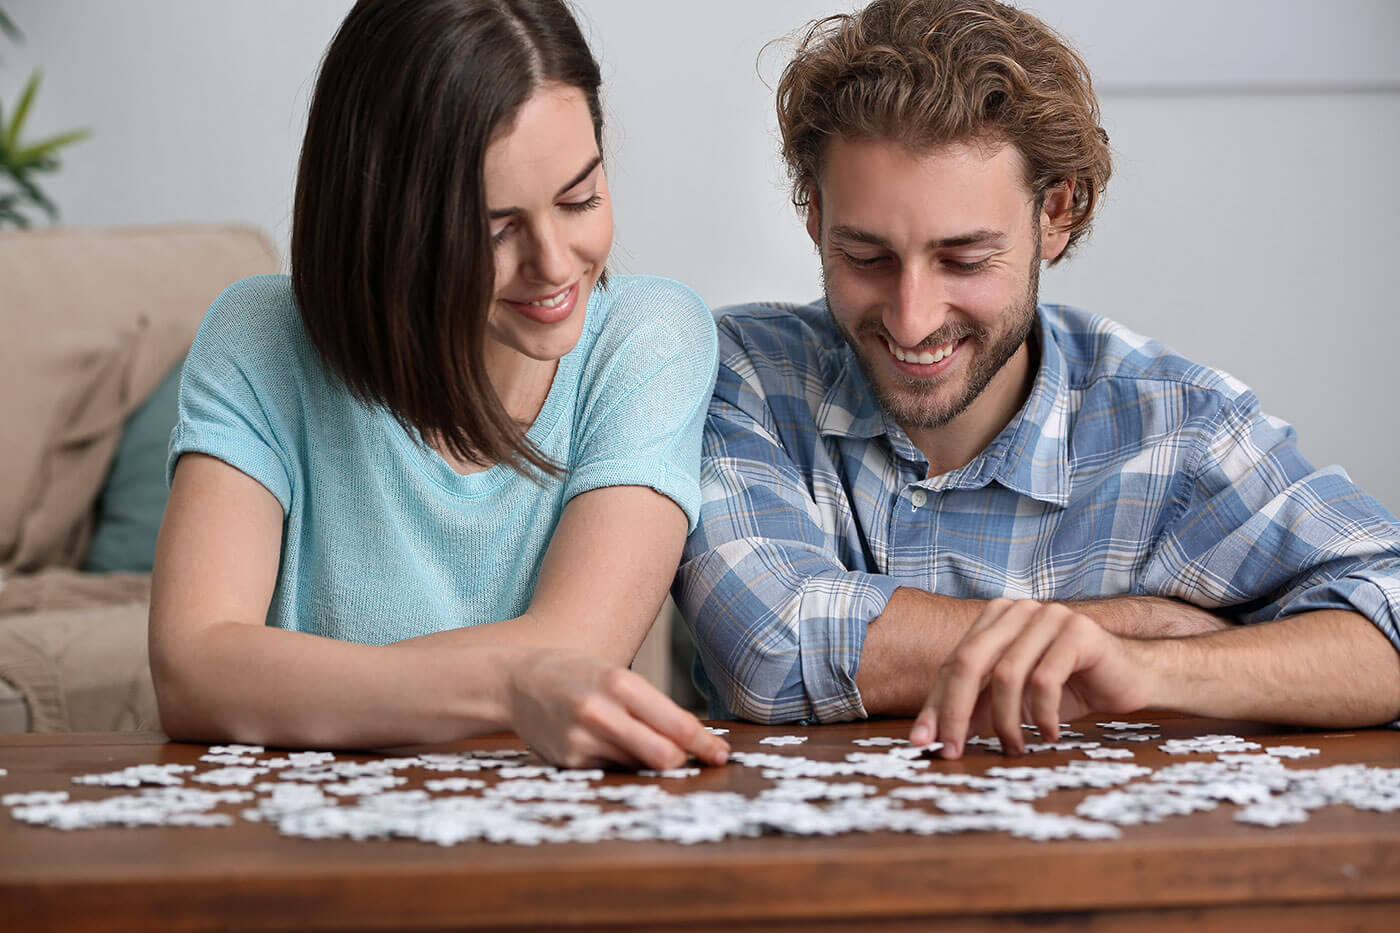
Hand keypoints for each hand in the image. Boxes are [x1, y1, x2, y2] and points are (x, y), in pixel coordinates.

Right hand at [506, 649, 728, 769]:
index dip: (705, 745)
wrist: (517, 682)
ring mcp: (583, 739)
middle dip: (682, 760)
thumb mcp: (617, 675)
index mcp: (620, 682)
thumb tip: (694, 742)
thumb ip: (652, 707)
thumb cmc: (577, 674)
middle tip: (688, 757)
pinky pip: (613, 770)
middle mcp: (602, 711)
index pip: (678, 726)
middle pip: (665, 756)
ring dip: (648, 760)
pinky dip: (620, 763)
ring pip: (640, 766)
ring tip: (631, 737)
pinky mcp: (570, 761)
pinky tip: (603, 742)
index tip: (720, 755)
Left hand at [910, 599, 1152, 758]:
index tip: (922, 743)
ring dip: (1005, 720)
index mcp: (995, 619)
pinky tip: (1050, 734)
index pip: (953, 663)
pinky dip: (1042, 714)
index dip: (936, 704)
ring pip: (1006, 674)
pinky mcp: (1078, 631)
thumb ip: (977, 708)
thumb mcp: (1014, 702)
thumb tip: (935, 737)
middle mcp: (1017, 610)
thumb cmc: (1069, 690)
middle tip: (953, 751)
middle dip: (955, 711)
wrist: (1132, 679)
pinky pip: (1045, 680)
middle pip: (969, 662)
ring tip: (1014, 747)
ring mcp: (1048, 615)